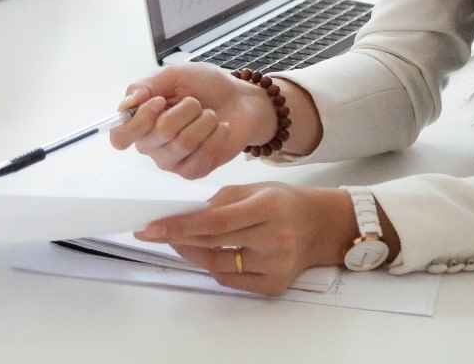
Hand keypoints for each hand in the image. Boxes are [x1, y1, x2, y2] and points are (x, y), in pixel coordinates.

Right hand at [108, 63, 276, 178]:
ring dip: (204, 121)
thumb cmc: (206, 86)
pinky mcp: (194, 171)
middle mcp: (151, 146)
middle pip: (158, 134)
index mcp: (141, 121)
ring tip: (211, 114)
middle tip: (195, 102)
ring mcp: (172, 161)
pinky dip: (216, 136)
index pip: (120, 137)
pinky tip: (222, 128)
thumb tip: (126, 103)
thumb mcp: (175, 75)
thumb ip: (147, 85)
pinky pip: (201, 158)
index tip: (160, 101)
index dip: (139, 120)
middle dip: (184, 110)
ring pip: (182, 144)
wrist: (241, 100)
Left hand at [135, 183, 361, 296]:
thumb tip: (185, 213)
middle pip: (213, 243)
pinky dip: (214, 267)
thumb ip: (221, 200)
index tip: (151, 226)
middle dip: (177, 238)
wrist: (322, 226)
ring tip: (180, 241)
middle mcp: (274, 238)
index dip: (179, 225)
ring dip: (193, 253)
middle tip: (153, 233)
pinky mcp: (274, 285)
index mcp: (268, 207)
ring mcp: (275, 265)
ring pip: (219, 265)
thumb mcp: (256, 189)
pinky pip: (232, 280)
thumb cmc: (284, 202)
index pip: (214, 221)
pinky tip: (208, 254)